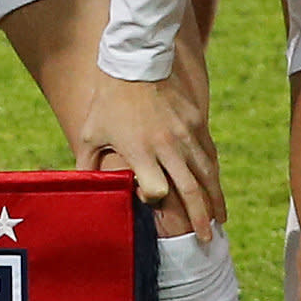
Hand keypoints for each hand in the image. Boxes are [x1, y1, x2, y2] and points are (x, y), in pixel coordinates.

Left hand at [70, 70, 223, 236]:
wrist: (136, 61)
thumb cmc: (109, 100)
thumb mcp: (91, 132)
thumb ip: (87, 163)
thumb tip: (80, 187)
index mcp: (140, 151)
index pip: (157, 190)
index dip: (153, 199)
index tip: (149, 197)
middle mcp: (167, 146)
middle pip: (190, 190)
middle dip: (199, 218)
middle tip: (206, 239)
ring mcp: (185, 134)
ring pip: (206, 175)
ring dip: (215, 199)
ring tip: (220, 220)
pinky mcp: (196, 122)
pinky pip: (209, 154)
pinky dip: (214, 173)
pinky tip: (216, 186)